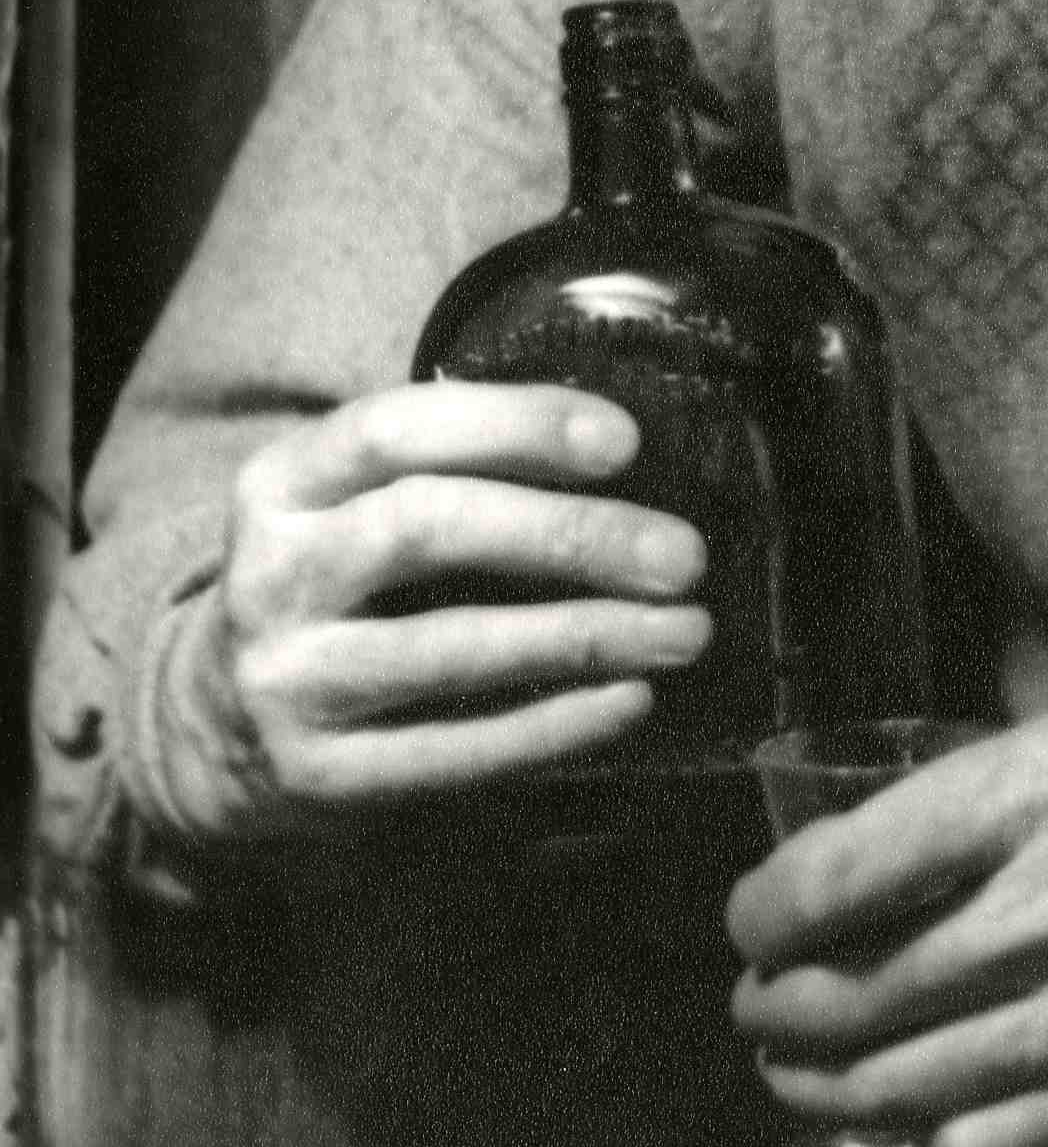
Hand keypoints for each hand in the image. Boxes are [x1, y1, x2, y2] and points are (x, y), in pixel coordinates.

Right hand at [153, 383, 709, 840]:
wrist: (211, 722)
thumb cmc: (335, 578)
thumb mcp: (351, 501)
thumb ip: (453, 467)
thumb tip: (623, 458)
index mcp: (284, 480)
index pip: (397, 427)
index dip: (515, 425)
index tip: (626, 442)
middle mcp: (273, 571)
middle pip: (429, 528)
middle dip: (572, 535)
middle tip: (682, 554)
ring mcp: (288, 677)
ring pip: (450, 648)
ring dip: (584, 636)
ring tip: (684, 631)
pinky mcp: (317, 774)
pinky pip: (452, 751)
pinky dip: (553, 725)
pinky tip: (629, 699)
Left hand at [727, 676, 1047, 1145]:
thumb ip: (1000, 772)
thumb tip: (894, 813)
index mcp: (1041, 789)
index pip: (839, 873)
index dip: (763, 908)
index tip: (752, 914)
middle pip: (849, 992)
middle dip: (772, 1007)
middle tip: (757, 999)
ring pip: (897, 1085)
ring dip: (817, 1087)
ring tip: (793, 1071)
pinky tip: (890, 1136)